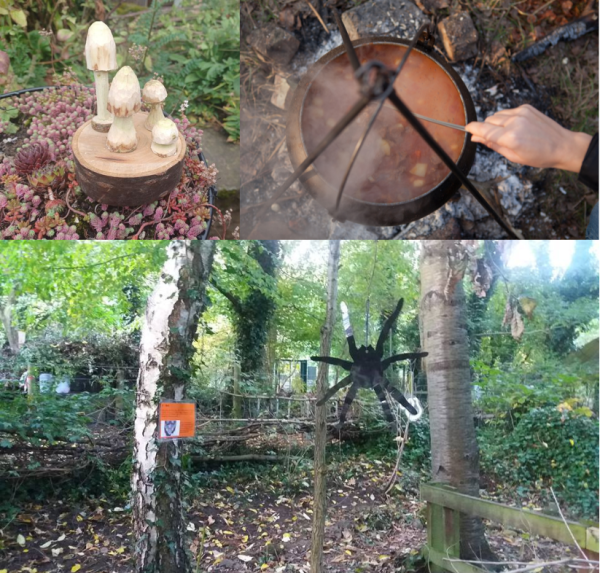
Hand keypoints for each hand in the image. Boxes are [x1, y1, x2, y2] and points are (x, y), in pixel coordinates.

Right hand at [465, 105, 591, 172]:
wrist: (562, 145)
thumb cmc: (539, 155)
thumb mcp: (512, 156)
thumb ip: (492, 144)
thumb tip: (476, 138)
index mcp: (510, 137)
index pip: (483, 129)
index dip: (472, 129)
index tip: (466, 128)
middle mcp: (514, 121)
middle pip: (489, 120)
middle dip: (486, 129)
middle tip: (493, 139)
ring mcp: (521, 112)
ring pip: (497, 115)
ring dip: (496, 123)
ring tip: (508, 134)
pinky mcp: (526, 107)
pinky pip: (508, 112)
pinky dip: (506, 119)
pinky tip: (516, 127)